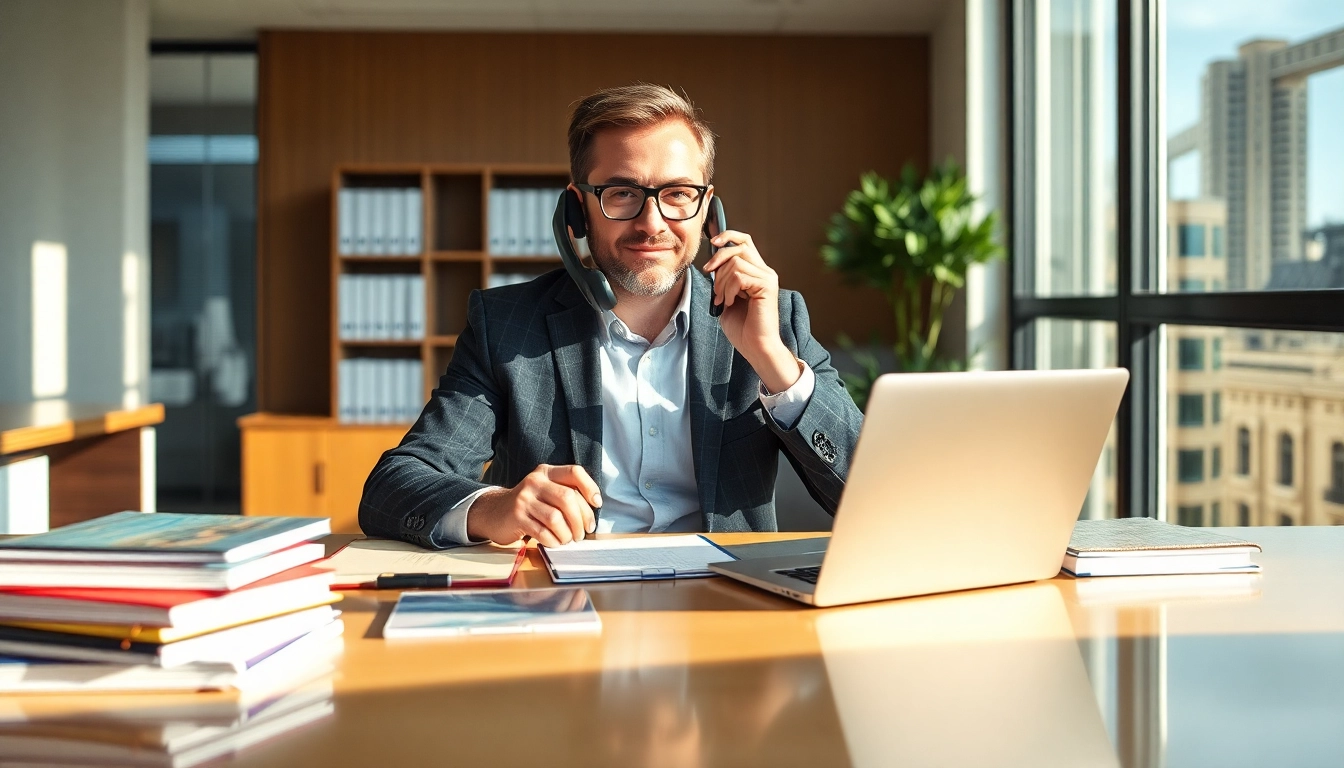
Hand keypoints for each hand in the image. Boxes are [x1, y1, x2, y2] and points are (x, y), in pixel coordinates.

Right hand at [466, 464, 600, 546]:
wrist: (494, 512)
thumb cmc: (529, 505)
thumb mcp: (545, 490)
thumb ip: (566, 494)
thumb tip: (591, 512)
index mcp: (546, 472)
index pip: (574, 472)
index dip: (590, 487)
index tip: (596, 503)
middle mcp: (535, 482)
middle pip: (567, 498)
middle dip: (581, 519)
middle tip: (584, 532)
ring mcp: (524, 499)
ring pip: (556, 518)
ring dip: (567, 533)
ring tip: (568, 539)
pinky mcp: (517, 517)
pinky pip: (542, 532)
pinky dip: (553, 541)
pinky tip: (554, 542)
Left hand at [705, 230, 800, 393]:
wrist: (755, 347)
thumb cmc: (742, 328)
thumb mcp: (726, 298)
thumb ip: (723, 279)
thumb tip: (713, 264)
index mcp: (756, 272)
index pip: (745, 242)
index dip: (728, 236)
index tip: (712, 241)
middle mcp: (764, 271)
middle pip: (738, 247)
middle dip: (717, 260)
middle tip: (709, 276)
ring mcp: (767, 277)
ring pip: (735, 263)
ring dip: (721, 283)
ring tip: (723, 299)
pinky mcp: (767, 285)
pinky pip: (738, 276)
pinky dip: (728, 290)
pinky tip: (731, 303)